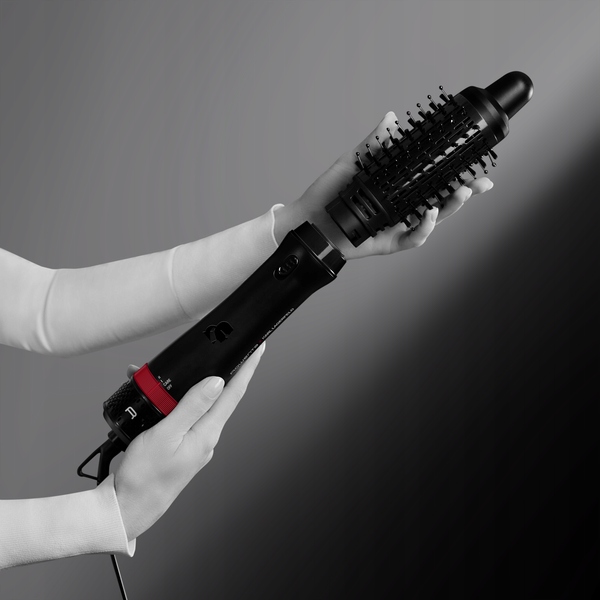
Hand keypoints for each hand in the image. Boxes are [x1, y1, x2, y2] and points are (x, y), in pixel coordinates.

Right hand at [114, 343, 265, 540]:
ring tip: (158, 380)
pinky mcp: (182, 445)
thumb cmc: (144, 477)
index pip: (234, 393)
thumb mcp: (166, 434)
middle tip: (208, 352)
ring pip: (196, 405)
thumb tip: (216, 383)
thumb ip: (192, 406)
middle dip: (211, 372)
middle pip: (218, 396)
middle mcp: (206, 437)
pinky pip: (182, 416)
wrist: (128, 507)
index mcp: (207, 433)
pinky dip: (171, 403)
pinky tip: (155, 402)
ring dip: (183, 388)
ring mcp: (195, 442)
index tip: (258, 348)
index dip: (248, 368)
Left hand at [274, 111, 493, 258]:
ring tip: (461, 193)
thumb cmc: (331, 193)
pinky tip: (429, 213)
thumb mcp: (354, 163)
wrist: (309, 219)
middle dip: (465, 193)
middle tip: (481, 182)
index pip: (434, 181)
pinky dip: (423, 227)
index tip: (475, 164)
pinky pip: (412, 238)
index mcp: (400, 191)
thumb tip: (391, 118)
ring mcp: (398, 227)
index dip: (456, 174)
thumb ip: (375, 144)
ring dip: (450, 207)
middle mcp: (404, 210)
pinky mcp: (389, 243)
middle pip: (442, 202)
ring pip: (433, 221)